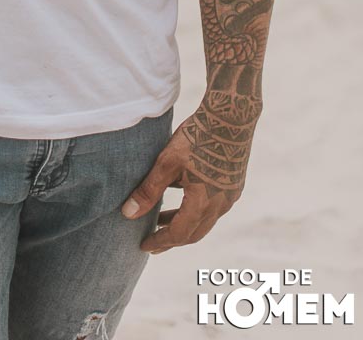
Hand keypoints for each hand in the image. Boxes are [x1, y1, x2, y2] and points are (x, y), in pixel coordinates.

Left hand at [120, 93, 260, 253]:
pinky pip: (213, 206)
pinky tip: (182, 195)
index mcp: (204, 203)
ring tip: (162, 218)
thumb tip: (128, 214)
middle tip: (153, 240)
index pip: (179, 234)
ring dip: (183, 223)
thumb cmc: (197, 136)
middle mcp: (221, 204)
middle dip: (172, 238)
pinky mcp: (235, 183)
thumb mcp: (167, 162)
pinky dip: (195, 209)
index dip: (160, 242)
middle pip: (194, 232)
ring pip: (205, 220)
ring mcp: (231, 194)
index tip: (144, 247)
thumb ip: (148, 190)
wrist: (231, 115)